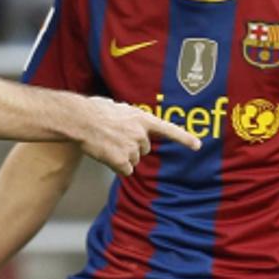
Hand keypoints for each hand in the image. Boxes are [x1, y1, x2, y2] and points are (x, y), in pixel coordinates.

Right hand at [72, 96, 200, 175]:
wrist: (80, 120)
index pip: (168, 129)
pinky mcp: (123, 161)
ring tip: (106, 145)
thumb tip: (126, 123)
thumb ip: (129, 118)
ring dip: (121, 157)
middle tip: (114, 139)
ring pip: (132, 161)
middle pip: (143, 150)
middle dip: (131, 148)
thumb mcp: (118, 108)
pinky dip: (115, 166)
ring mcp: (133, 148)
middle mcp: (141, 134)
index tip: (197, 146)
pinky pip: (124, 170)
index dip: (184, 138)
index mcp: (142, 119)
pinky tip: (105, 155)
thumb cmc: (93, 110)